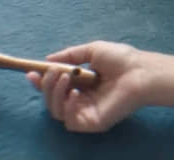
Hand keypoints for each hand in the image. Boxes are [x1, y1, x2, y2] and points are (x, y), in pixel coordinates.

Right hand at [27, 41, 147, 131]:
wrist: (141, 72)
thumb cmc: (122, 59)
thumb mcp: (93, 50)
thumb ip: (70, 55)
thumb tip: (47, 60)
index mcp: (82, 84)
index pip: (56, 87)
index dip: (41, 81)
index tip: (31, 72)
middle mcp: (82, 100)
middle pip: (52, 101)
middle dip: (46, 86)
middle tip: (52, 73)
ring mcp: (86, 112)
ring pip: (57, 111)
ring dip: (54, 94)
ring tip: (65, 78)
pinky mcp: (92, 123)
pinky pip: (70, 121)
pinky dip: (68, 106)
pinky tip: (76, 93)